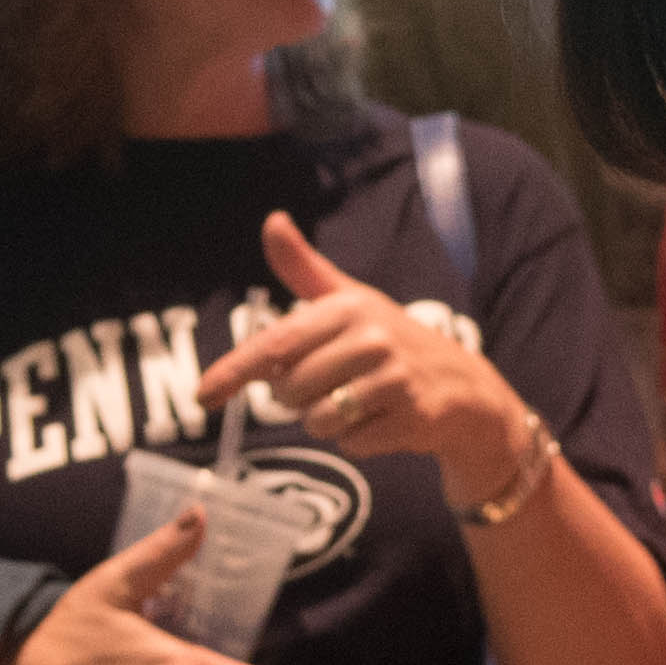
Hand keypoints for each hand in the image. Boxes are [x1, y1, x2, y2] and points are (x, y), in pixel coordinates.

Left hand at [197, 210, 525, 475]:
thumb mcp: (349, 301)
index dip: (232, 372)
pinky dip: (358, 441)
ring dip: (327, 422)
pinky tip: (383, 420)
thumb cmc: (390, 342)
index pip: (274, 346)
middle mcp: (372, 338)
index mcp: (348, 308)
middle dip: (297, 399)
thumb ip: (304, 268)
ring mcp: (395, 378)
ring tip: (359, 402)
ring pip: (318, 421)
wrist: (463, 389)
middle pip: (290, 392)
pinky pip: (351, 444)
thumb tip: (271, 220)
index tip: (201, 395)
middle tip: (331, 385)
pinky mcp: (412, 416)